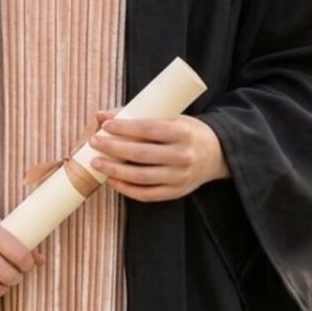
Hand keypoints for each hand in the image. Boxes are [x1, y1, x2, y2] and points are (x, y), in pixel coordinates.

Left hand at [88, 112, 229, 202]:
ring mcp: (180, 177)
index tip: (106, 125)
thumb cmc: (187, 132)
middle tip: (94, 142)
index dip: (125, 127)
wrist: (217, 154)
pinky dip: (126, 189)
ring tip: (96, 162)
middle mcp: (183, 156)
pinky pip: (147, 194)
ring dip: (115, 171)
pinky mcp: (176, 192)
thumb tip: (102, 115)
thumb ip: (139, 116)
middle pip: (142, 154)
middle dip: (113, 148)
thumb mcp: (172, 117)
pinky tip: (111, 180)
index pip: (149, 129)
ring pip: (141, 177)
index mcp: (183, 132)